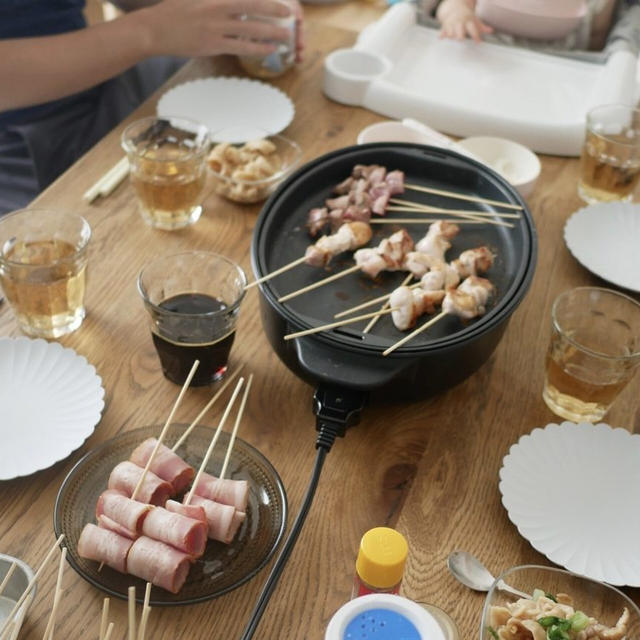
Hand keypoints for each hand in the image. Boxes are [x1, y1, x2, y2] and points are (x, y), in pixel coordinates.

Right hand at [141, 0, 300, 57]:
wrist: (154, 29)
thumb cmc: (174, 11)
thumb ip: (217, 0)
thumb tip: (237, 3)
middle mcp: (216, 7)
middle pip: (252, 6)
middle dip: (273, 9)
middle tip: (290, 13)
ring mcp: (215, 27)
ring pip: (249, 29)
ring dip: (270, 32)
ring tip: (286, 36)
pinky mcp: (213, 44)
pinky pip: (240, 47)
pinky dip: (256, 47)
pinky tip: (268, 49)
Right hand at [436, 0, 491, 42]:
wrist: (454, 6)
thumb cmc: (466, 16)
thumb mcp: (474, 19)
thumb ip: (481, 27)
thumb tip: (491, 31)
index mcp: (468, 21)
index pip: (473, 29)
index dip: (475, 36)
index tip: (478, 42)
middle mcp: (460, 23)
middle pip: (460, 31)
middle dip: (460, 35)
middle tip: (461, 39)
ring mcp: (452, 24)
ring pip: (451, 32)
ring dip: (451, 35)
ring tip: (452, 36)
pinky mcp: (445, 26)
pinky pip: (443, 31)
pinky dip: (442, 34)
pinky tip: (441, 37)